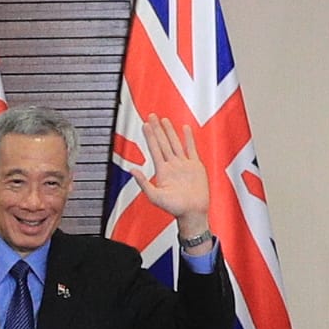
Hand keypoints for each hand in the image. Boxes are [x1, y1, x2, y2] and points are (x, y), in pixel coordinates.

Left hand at [137, 124, 212, 242]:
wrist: (193, 213)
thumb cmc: (175, 208)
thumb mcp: (155, 197)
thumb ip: (143, 183)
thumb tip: (132, 170)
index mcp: (162, 171)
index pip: (154, 149)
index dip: (149, 136)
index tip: (145, 124)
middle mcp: (172, 165)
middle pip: (163, 142)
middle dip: (157, 129)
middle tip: (151, 115)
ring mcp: (184, 164)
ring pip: (175, 143)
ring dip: (170, 131)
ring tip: (164, 119)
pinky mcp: (196, 166)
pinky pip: (192, 149)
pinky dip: (189, 138)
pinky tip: (185, 128)